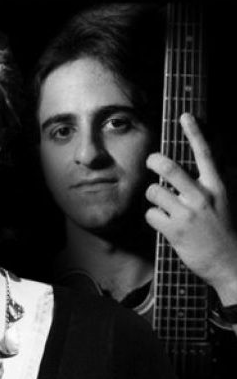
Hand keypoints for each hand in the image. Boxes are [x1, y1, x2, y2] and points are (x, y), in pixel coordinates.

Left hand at [145, 113, 236, 305]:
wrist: (229, 263)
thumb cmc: (223, 230)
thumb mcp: (225, 201)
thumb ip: (213, 182)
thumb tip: (210, 163)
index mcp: (218, 186)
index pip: (205, 154)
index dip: (194, 133)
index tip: (185, 116)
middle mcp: (203, 196)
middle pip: (169, 168)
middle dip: (154, 161)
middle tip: (152, 162)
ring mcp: (188, 213)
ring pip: (154, 191)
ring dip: (153, 197)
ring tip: (164, 205)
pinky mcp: (174, 230)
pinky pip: (150, 214)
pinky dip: (154, 218)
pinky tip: (165, 224)